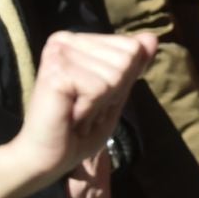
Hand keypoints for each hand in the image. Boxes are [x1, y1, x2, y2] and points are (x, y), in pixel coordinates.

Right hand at [0, 31, 157, 197]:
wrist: (45, 160)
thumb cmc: (79, 130)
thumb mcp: (115, 93)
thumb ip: (132, 65)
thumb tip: (152, 38)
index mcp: (77, 40)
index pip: (132, 47)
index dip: (122, 81)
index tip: (93, 98)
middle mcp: (65, 40)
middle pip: (127, 58)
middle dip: (114, 92)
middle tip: (84, 108)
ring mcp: (59, 53)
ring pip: (116, 73)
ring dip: (102, 103)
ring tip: (77, 113)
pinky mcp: (56, 72)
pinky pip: (100, 88)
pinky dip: (91, 110)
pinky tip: (71, 117)